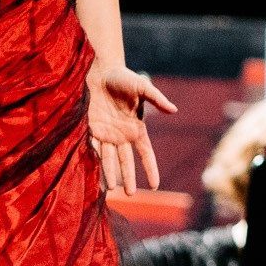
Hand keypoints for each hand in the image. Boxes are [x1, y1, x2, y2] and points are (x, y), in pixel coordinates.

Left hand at [87, 58, 175, 194]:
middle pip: (126, 161)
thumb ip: (157, 99)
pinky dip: (92, 158)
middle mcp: (121, 135)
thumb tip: (174, 110)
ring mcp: (105, 134)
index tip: (155, 186)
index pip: (145, 153)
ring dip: (109, 174)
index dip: (150, 169)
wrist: (99, 71)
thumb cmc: (123, 78)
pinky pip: (91, 147)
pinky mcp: (91, 129)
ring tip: (111, 189)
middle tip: (130, 194)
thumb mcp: (142, 88)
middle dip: (128, 178)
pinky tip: (92, 172)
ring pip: (108, 159)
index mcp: (136, 128)